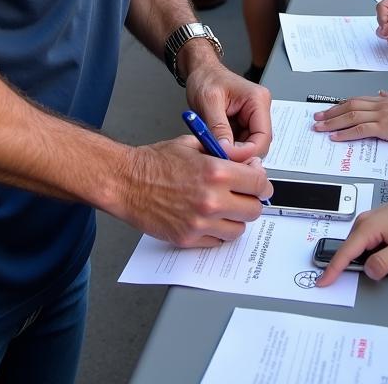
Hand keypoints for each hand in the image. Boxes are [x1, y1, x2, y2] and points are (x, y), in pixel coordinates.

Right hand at [119, 135, 271, 247]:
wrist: (127, 182)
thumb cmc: (155, 162)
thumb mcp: (194, 145)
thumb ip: (223, 155)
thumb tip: (248, 165)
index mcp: (216, 172)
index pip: (259, 182)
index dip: (261, 181)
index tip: (258, 182)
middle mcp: (212, 199)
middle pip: (253, 209)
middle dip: (250, 201)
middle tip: (242, 195)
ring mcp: (201, 222)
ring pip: (238, 229)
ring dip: (235, 219)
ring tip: (224, 207)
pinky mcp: (188, 239)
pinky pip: (218, 241)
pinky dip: (218, 232)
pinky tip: (208, 218)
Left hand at [185, 58, 271, 156]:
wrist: (201, 71)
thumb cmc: (205, 78)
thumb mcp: (208, 102)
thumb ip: (218, 127)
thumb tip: (226, 150)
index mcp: (258, 100)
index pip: (263, 136)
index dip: (247, 152)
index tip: (228, 158)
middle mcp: (260, 108)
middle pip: (259, 143)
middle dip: (240, 154)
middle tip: (219, 158)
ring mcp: (253, 116)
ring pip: (250, 145)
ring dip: (233, 151)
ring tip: (215, 148)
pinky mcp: (244, 122)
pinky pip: (241, 142)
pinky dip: (230, 147)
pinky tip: (217, 145)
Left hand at [312, 87, 387, 143]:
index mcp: (384, 99)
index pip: (356, 100)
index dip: (341, 105)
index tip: (330, 110)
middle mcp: (379, 104)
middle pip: (348, 107)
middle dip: (330, 113)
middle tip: (317, 119)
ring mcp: (380, 115)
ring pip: (350, 117)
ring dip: (332, 123)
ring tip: (320, 128)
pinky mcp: (384, 128)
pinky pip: (360, 130)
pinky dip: (346, 133)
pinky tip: (336, 137)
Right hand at [316, 181, 387, 284]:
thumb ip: (386, 261)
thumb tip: (368, 272)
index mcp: (369, 226)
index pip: (345, 252)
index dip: (332, 270)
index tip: (321, 283)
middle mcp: (366, 221)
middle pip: (349, 249)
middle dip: (343, 266)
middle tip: (342, 281)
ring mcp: (373, 220)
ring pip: (358, 245)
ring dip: (358, 260)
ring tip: (367, 272)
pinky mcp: (381, 222)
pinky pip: (367, 241)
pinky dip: (366, 252)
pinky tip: (379, 259)